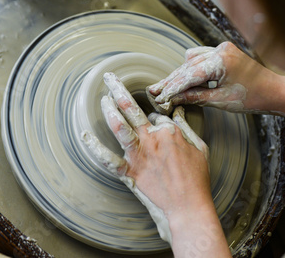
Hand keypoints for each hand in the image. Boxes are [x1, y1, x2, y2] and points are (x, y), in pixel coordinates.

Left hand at [80, 72, 211, 244]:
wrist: (189, 206)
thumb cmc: (197, 178)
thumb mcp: (200, 147)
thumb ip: (186, 127)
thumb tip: (178, 111)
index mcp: (170, 131)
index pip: (157, 117)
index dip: (156, 120)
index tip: (157, 127)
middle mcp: (152, 138)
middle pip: (132, 109)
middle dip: (118, 90)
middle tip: (109, 78)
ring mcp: (139, 155)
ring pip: (119, 126)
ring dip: (108, 110)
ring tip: (102, 98)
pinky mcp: (130, 172)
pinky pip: (108, 159)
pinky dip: (95, 148)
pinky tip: (84, 135)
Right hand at [148, 41, 265, 112]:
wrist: (275, 91)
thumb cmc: (253, 97)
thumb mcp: (221, 101)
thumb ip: (196, 97)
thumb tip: (174, 98)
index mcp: (221, 61)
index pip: (189, 74)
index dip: (172, 87)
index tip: (159, 96)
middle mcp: (220, 49)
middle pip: (188, 66)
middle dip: (173, 80)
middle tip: (155, 92)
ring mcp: (222, 48)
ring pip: (193, 60)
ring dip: (181, 75)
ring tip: (166, 88)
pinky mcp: (224, 51)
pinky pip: (202, 58)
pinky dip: (193, 69)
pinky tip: (183, 80)